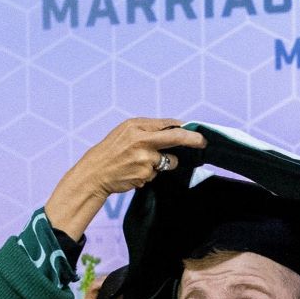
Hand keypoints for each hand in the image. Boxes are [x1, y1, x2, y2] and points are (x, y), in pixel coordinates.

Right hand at [46, 118, 205, 238]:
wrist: (95, 172)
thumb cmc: (112, 151)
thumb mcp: (126, 132)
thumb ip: (149, 129)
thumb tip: (177, 128)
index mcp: (136, 125)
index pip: (168, 124)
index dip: (185, 128)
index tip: (197, 132)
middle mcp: (141, 139)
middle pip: (176, 137)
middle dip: (193, 139)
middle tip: (203, 142)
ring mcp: (144, 158)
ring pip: (169, 161)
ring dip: (163, 164)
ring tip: (141, 163)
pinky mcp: (145, 174)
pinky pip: (157, 174)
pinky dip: (150, 175)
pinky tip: (134, 172)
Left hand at [84, 278, 137, 298]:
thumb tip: (120, 288)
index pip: (94, 287)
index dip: (104, 281)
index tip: (118, 280)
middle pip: (103, 285)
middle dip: (113, 281)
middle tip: (126, 278)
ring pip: (113, 288)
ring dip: (121, 285)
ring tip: (131, 281)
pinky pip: (121, 294)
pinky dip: (126, 290)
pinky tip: (133, 287)